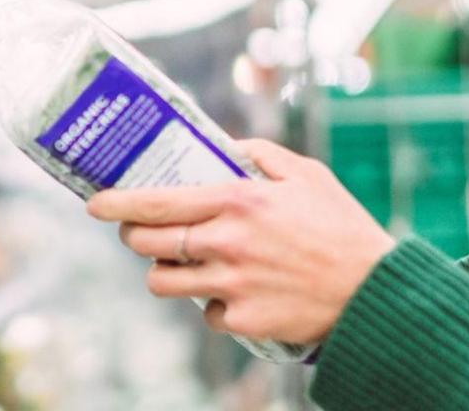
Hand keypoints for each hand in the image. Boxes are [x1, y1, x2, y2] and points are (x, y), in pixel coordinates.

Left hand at [86, 139, 395, 343]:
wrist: (373, 292)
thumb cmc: (341, 227)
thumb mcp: (307, 174)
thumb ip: (260, 155)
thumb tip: (226, 146)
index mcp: (239, 201)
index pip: (158, 202)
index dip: (118, 203)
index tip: (95, 203)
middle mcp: (227, 243)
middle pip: (147, 244)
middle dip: (134, 238)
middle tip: (140, 232)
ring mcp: (232, 285)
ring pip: (164, 284)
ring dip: (166, 273)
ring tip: (187, 263)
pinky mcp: (243, 321)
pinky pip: (206, 313)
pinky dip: (214, 304)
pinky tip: (238, 291)